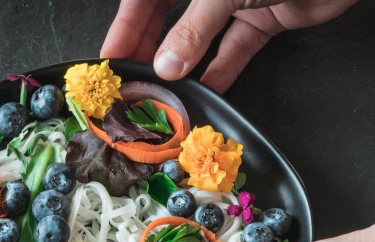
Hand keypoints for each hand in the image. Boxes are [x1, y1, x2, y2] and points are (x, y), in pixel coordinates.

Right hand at [101, 0, 356, 92]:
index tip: (111, 60)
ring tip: (167, 92)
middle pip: (167, 17)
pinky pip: (235, 47)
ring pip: (199, 35)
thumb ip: (193, 28)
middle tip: (137, 83)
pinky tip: (207, 90)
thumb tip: (166, 66)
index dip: (125, 28)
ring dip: (185, 65)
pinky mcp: (262, 16)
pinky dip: (222, 69)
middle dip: (152, 50)